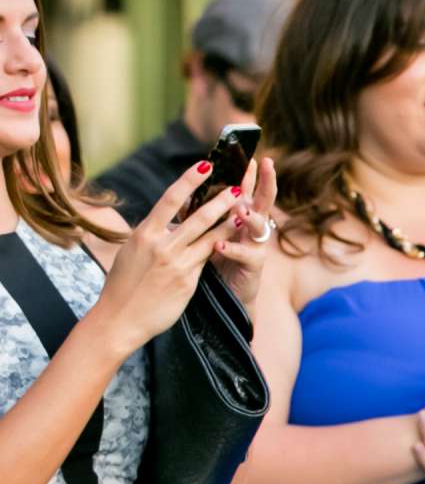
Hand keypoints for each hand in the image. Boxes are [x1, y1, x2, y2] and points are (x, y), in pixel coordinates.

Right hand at [89, 159, 242, 358]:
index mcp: (144, 233)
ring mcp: (174, 262)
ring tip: (246, 206)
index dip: (189, 180)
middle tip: (238, 185)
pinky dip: (224, 244)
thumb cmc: (123, 286)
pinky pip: (209, 257)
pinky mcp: (186, 279)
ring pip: (209, 235)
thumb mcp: (132, 253)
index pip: (170, 199)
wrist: (119, 318)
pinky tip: (237, 237)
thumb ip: (150, 236)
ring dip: (229, 219)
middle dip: (220, 199)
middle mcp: (160, 244)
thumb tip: (163, 223)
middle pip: (196, 216)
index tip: (205, 165)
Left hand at [210, 154, 279, 311]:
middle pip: (264, 201)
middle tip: (267, 164)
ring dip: (250, 215)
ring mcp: (256, 247)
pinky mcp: (254, 267)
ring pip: (259, 227)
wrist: (228, 298)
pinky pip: (246, 256)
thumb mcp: (207, 234)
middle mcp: (253, 230)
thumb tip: (184, 193)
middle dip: (267, 182)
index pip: (247, 191)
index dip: (249, 174)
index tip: (252, 155)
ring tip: (240, 207)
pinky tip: (221, 244)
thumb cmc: (216, 264)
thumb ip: (202, 215)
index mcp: (242, 219)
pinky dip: (233, 249)